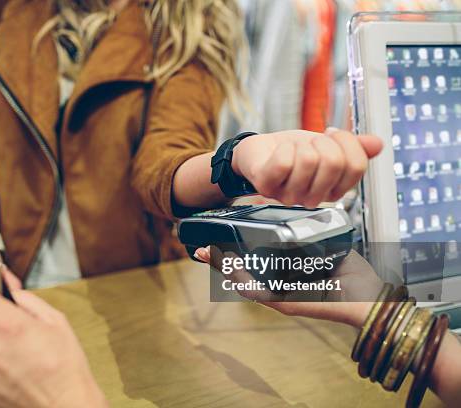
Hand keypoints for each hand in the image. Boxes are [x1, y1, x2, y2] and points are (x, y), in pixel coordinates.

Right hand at [195, 247, 379, 327]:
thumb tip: (293, 212)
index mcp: (287, 279)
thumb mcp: (327, 248)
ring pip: (243, 284)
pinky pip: (257, 291)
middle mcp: (280, 290)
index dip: (230, 258)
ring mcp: (281, 298)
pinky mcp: (287, 303)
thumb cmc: (354, 279)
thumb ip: (309, 233)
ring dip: (222, 269)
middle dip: (218, 263)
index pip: (253, 269)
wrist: (372, 299)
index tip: (215, 244)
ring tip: (207, 254)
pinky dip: (240, 278)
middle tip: (201, 249)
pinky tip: (228, 266)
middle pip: (241, 277)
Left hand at [231, 128, 382, 207]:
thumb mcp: (326, 145)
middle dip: (323, 142)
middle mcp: (312, 198)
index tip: (333, 135)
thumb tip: (377, 144)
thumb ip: (353, 146)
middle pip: (334, 163)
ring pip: (308, 160)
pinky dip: (283, 147)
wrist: (258, 152)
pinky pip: (284, 161)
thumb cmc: (292, 151)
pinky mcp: (267, 185)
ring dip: (301, 144)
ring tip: (294, 148)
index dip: (348, 142)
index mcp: (332, 190)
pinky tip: (280, 151)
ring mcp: (288, 194)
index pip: (356, 167)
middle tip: (311, 142)